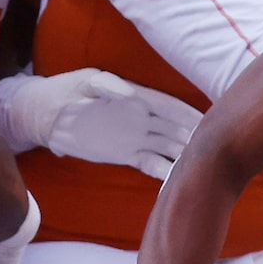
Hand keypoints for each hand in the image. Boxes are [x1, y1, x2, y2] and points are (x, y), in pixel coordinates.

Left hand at [0, 69, 201, 179]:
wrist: (46, 115)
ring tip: (203, 168)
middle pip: (175, 128)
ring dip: (185, 157)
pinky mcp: (126, 154)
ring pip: (168, 148)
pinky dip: (164, 172)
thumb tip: (130, 95)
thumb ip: (108, 86)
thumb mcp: (86, 81)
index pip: (169, 106)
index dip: (189, 113)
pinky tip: (178, 182)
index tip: (208, 121)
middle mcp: (142, 118)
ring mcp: (136, 138)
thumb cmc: (66, 90)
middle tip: (216, 150)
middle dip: (195, 137)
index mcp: (137, 97)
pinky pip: (151, 164)